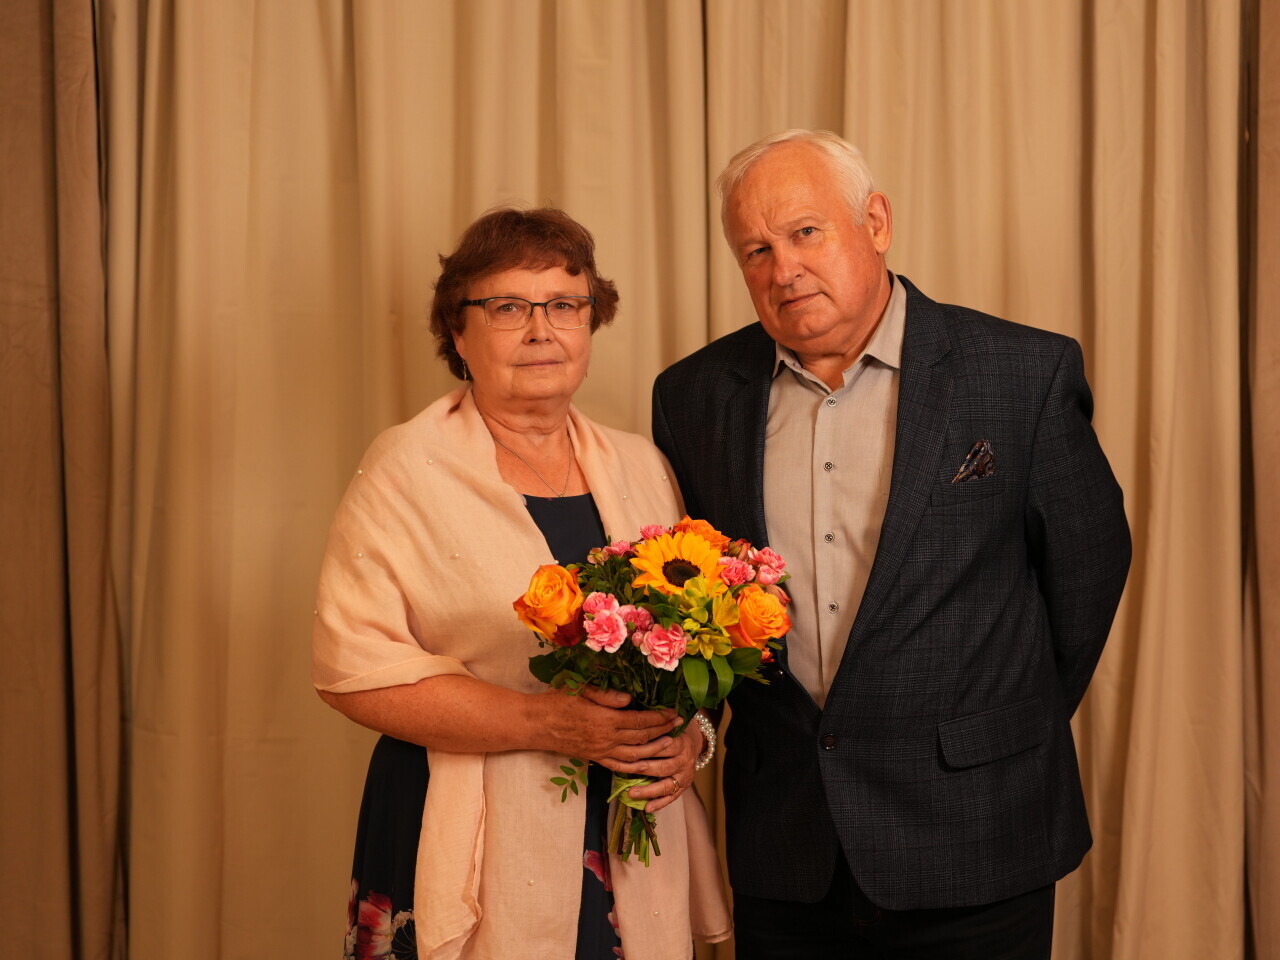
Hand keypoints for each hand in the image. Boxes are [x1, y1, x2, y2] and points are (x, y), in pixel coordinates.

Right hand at [532, 685, 677, 766]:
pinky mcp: (594, 758)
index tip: (674, 712)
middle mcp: (606, 738)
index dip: (659, 718)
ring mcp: (600, 751)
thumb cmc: (557, 701)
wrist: (536, 724)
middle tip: (679, 725)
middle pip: (642, 738)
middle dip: (663, 731)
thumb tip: (630, 700)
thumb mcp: (580, 689)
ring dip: (654, 751)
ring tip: (669, 744)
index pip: (640, 721)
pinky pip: (619, 767)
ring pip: (634, 756)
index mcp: (605, 719)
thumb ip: (606, 695)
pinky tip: (646, 765)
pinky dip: (635, 767)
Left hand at [612, 715, 704, 813]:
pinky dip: (659, 804)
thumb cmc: (671, 735)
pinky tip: (647, 808)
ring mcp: (685, 775)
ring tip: (632, 794)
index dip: (645, 748)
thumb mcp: (667, 728)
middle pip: (663, 767)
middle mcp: (685, 760)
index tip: (628, 751)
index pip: (662, 746)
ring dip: (648, 791)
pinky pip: (672, 798)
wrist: (692, 746)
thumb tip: (629, 728)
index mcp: (680, 742)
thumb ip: (653, 730)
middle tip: (624, 772)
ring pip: (667, 785)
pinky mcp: (684, 787)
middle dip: (643, 770)